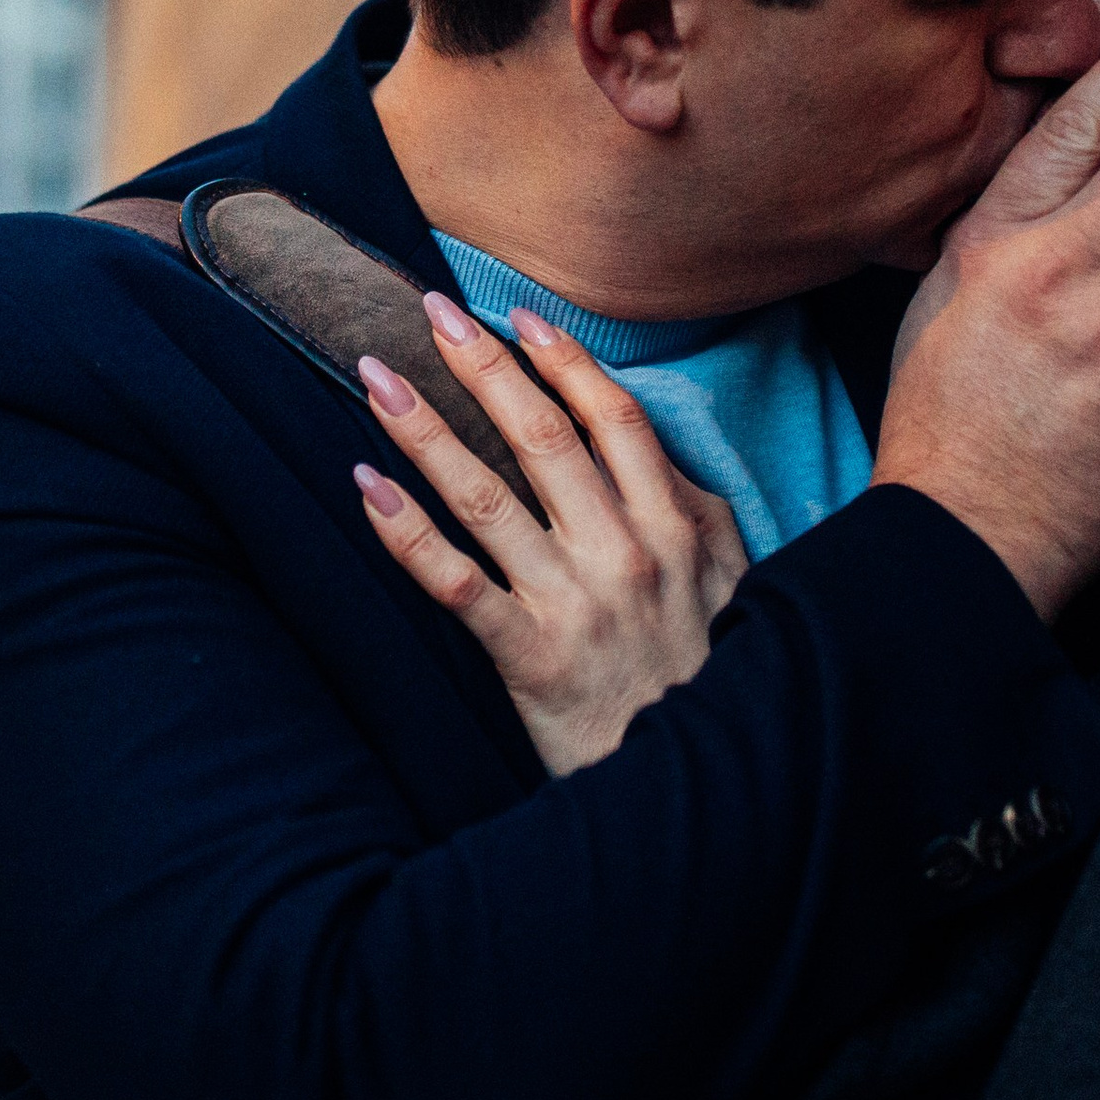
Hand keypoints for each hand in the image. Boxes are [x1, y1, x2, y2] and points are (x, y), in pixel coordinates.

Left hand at [352, 295, 747, 774]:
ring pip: (487, 497)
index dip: (564, 360)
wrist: (710, 788)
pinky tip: (368, 487)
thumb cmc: (712, 674)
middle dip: (482, 366)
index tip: (517, 314)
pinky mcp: (532, 659)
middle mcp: (624, 552)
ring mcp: (575, 604)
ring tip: (377, 379)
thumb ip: (690, 508)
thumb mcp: (731, 578)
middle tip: (431, 312)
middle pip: (541, 437)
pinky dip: (407, 535)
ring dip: (427, 431)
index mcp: (675, 524)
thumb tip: (651, 445)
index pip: (614, 418)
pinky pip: (457, 586)